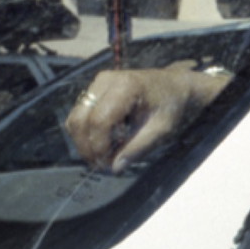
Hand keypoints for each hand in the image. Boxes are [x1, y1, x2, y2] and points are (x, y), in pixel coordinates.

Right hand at [65, 65, 228, 171]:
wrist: (174, 85)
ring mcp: (98, 82)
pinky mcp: (94, 88)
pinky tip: (102, 142)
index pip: (100, 120)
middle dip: (86, 146)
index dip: (99, 145)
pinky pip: (80, 113)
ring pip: (75, 116)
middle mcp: (106, 80)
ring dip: (83, 140)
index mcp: (126, 87)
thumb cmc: (170, 105)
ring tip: (101, 156)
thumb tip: (115, 168)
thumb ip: (137, 148)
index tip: (107, 164)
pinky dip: (85, 131)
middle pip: (80, 118)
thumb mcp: (161, 130)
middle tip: (100, 165)